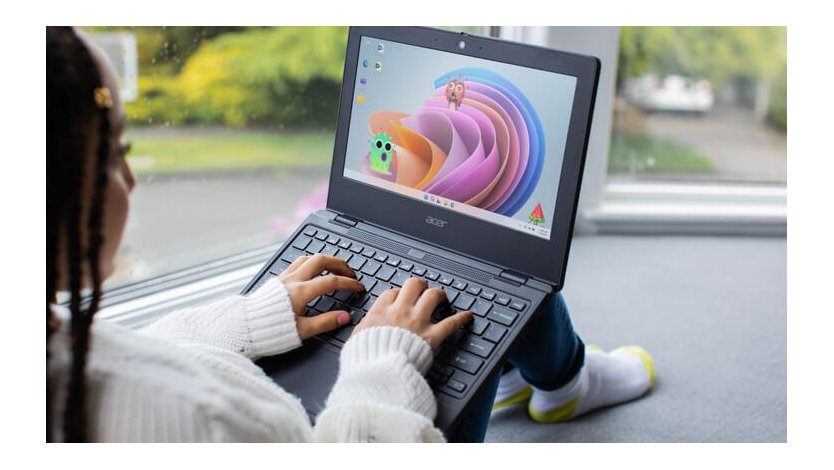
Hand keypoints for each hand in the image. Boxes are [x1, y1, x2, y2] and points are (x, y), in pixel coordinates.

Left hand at [278, 253, 364, 339]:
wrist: (245, 327)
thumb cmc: (270, 330)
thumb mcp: (302, 331)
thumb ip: (325, 323)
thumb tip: (345, 317)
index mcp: (301, 292)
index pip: (332, 281)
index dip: (349, 283)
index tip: (358, 287)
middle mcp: (293, 280)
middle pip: (321, 260)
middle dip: (339, 264)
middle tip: (350, 272)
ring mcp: (284, 278)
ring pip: (307, 258)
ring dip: (324, 260)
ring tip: (333, 268)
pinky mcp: (277, 279)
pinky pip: (296, 263)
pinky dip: (309, 263)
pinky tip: (312, 270)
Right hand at [353, 277, 472, 349]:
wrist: (379, 372)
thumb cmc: (366, 359)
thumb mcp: (356, 339)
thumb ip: (363, 328)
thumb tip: (362, 327)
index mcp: (381, 311)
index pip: (393, 292)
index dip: (399, 293)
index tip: (401, 298)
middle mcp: (401, 312)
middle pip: (414, 285)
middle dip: (420, 285)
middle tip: (424, 289)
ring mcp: (418, 322)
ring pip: (433, 295)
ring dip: (439, 295)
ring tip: (442, 297)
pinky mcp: (431, 337)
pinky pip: (451, 323)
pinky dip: (461, 319)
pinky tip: (468, 316)